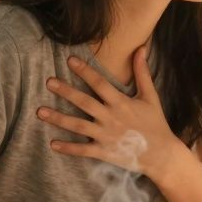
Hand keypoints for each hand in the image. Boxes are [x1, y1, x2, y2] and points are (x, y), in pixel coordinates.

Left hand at [38, 47, 183, 178]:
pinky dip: (67, 148)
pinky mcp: (104, 151)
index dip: (85, 71)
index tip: (70, 60)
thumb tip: (141, 48)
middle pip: (84, 102)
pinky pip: (82, 150)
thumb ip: (142, 73)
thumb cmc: (155, 123)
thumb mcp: (150, 96)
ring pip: (78, 126)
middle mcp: (111, 117)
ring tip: (40, 111)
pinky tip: (52, 143)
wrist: (161, 153)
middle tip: (48, 81)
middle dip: (65, 91)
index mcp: (121, 102)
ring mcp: (106, 135)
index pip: (99, 83)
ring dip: (58, 118)